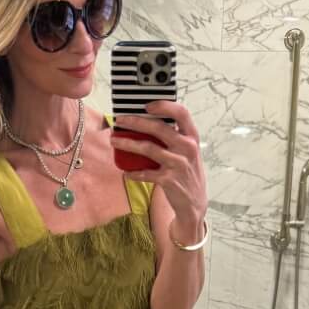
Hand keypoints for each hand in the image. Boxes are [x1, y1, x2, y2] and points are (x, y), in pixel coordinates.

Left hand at [110, 100, 207, 230]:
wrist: (194, 203)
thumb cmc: (187, 173)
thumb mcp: (187, 152)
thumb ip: (174, 137)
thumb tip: (146, 123)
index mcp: (192, 137)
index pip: (181, 113)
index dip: (164, 105)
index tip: (147, 105)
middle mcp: (187, 148)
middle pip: (159, 128)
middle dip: (136, 122)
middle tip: (120, 121)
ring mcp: (178, 164)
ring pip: (148, 148)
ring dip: (128, 144)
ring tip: (115, 141)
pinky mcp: (169, 180)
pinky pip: (145, 173)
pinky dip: (133, 172)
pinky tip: (126, 172)